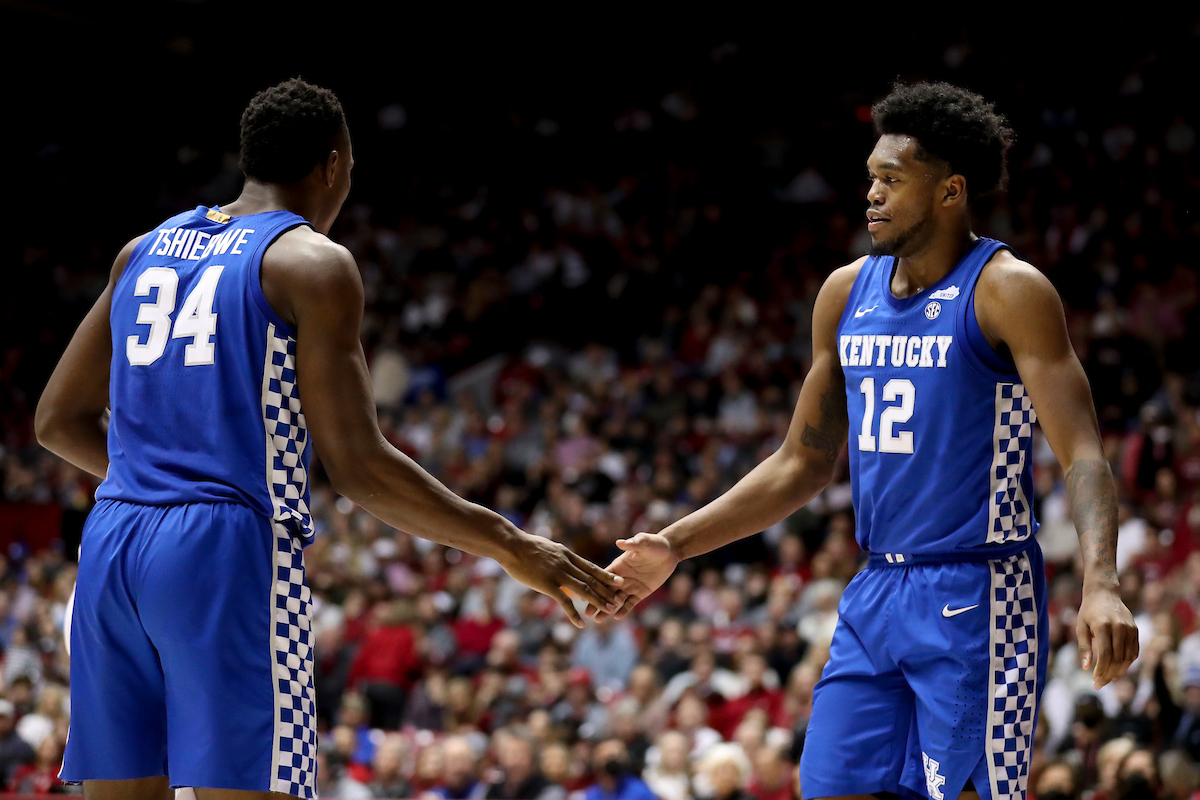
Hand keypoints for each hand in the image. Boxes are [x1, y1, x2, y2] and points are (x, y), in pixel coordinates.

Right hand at [500, 532, 624, 627]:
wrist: (511, 545)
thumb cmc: (525, 546)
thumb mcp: (548, 547)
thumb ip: (558, 556)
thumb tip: (564, 558)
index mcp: (567, 555)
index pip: (591, 567)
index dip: (606, 576)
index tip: (618, 582)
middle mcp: (566, 564)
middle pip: (591, 579)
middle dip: (607, 591)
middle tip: (619, 600)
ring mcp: (558, 574)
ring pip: (584, 590)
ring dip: (598, 601)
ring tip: (609, 610)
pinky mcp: (547, 585)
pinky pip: (564, 602)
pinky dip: (574, 614)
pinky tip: (581, 624)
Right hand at [585, 532, 678, 622]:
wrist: (669, 552)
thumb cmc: (654, 544)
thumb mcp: (644, 542)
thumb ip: (633, 544)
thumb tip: (620, 542)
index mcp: (618, 565)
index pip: (602, 576)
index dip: (592, 584)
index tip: (582, 592)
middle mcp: (621, 577)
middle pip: (606, 591)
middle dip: (596, 601)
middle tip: (587, 613)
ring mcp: (631, 586)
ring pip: (616, 600)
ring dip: (607, 609)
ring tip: (598, 620)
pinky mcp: (641, 592)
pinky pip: (631, 603)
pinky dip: (624, 610)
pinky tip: (617, 617)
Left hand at [1077, 585, 1138, 688]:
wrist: (1104, 593)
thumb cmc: (1088, 611)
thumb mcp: (1080, 626)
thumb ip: (1084, 647)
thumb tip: (1086, 667)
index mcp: (1103, 626)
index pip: (1105, 655)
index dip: (1101, 670)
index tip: (1095, 681)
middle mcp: (1119, 627)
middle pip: (1117, 658)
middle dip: (1109, 674)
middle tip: (1099, 684)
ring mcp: (1130, 628)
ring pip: (1128, 657)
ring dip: (1119, 671)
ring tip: (1108, 679)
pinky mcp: (1136, 630)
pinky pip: (1134, 651)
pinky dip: (1127, 663)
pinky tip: (1117, 669)